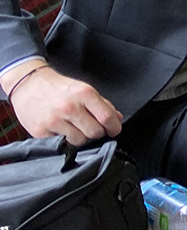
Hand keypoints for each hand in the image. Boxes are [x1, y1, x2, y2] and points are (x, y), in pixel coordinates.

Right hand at [5, 64, 121, 145]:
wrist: (27, 84)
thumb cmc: (58, 87)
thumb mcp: (83, 89)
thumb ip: (102, 104)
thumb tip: (116, 118)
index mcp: (84, 94)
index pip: (106, 117)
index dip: (114, 127)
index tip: (114, 130)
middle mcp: (69, 107)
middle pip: (95, 132)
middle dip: (97, 132)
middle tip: (92, 127)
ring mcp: (54, 121)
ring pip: (79, 141)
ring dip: (81, 137)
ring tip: (75, 128)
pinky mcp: (41, 132)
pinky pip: (61, 144)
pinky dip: (65, 140)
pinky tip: (62, 130)